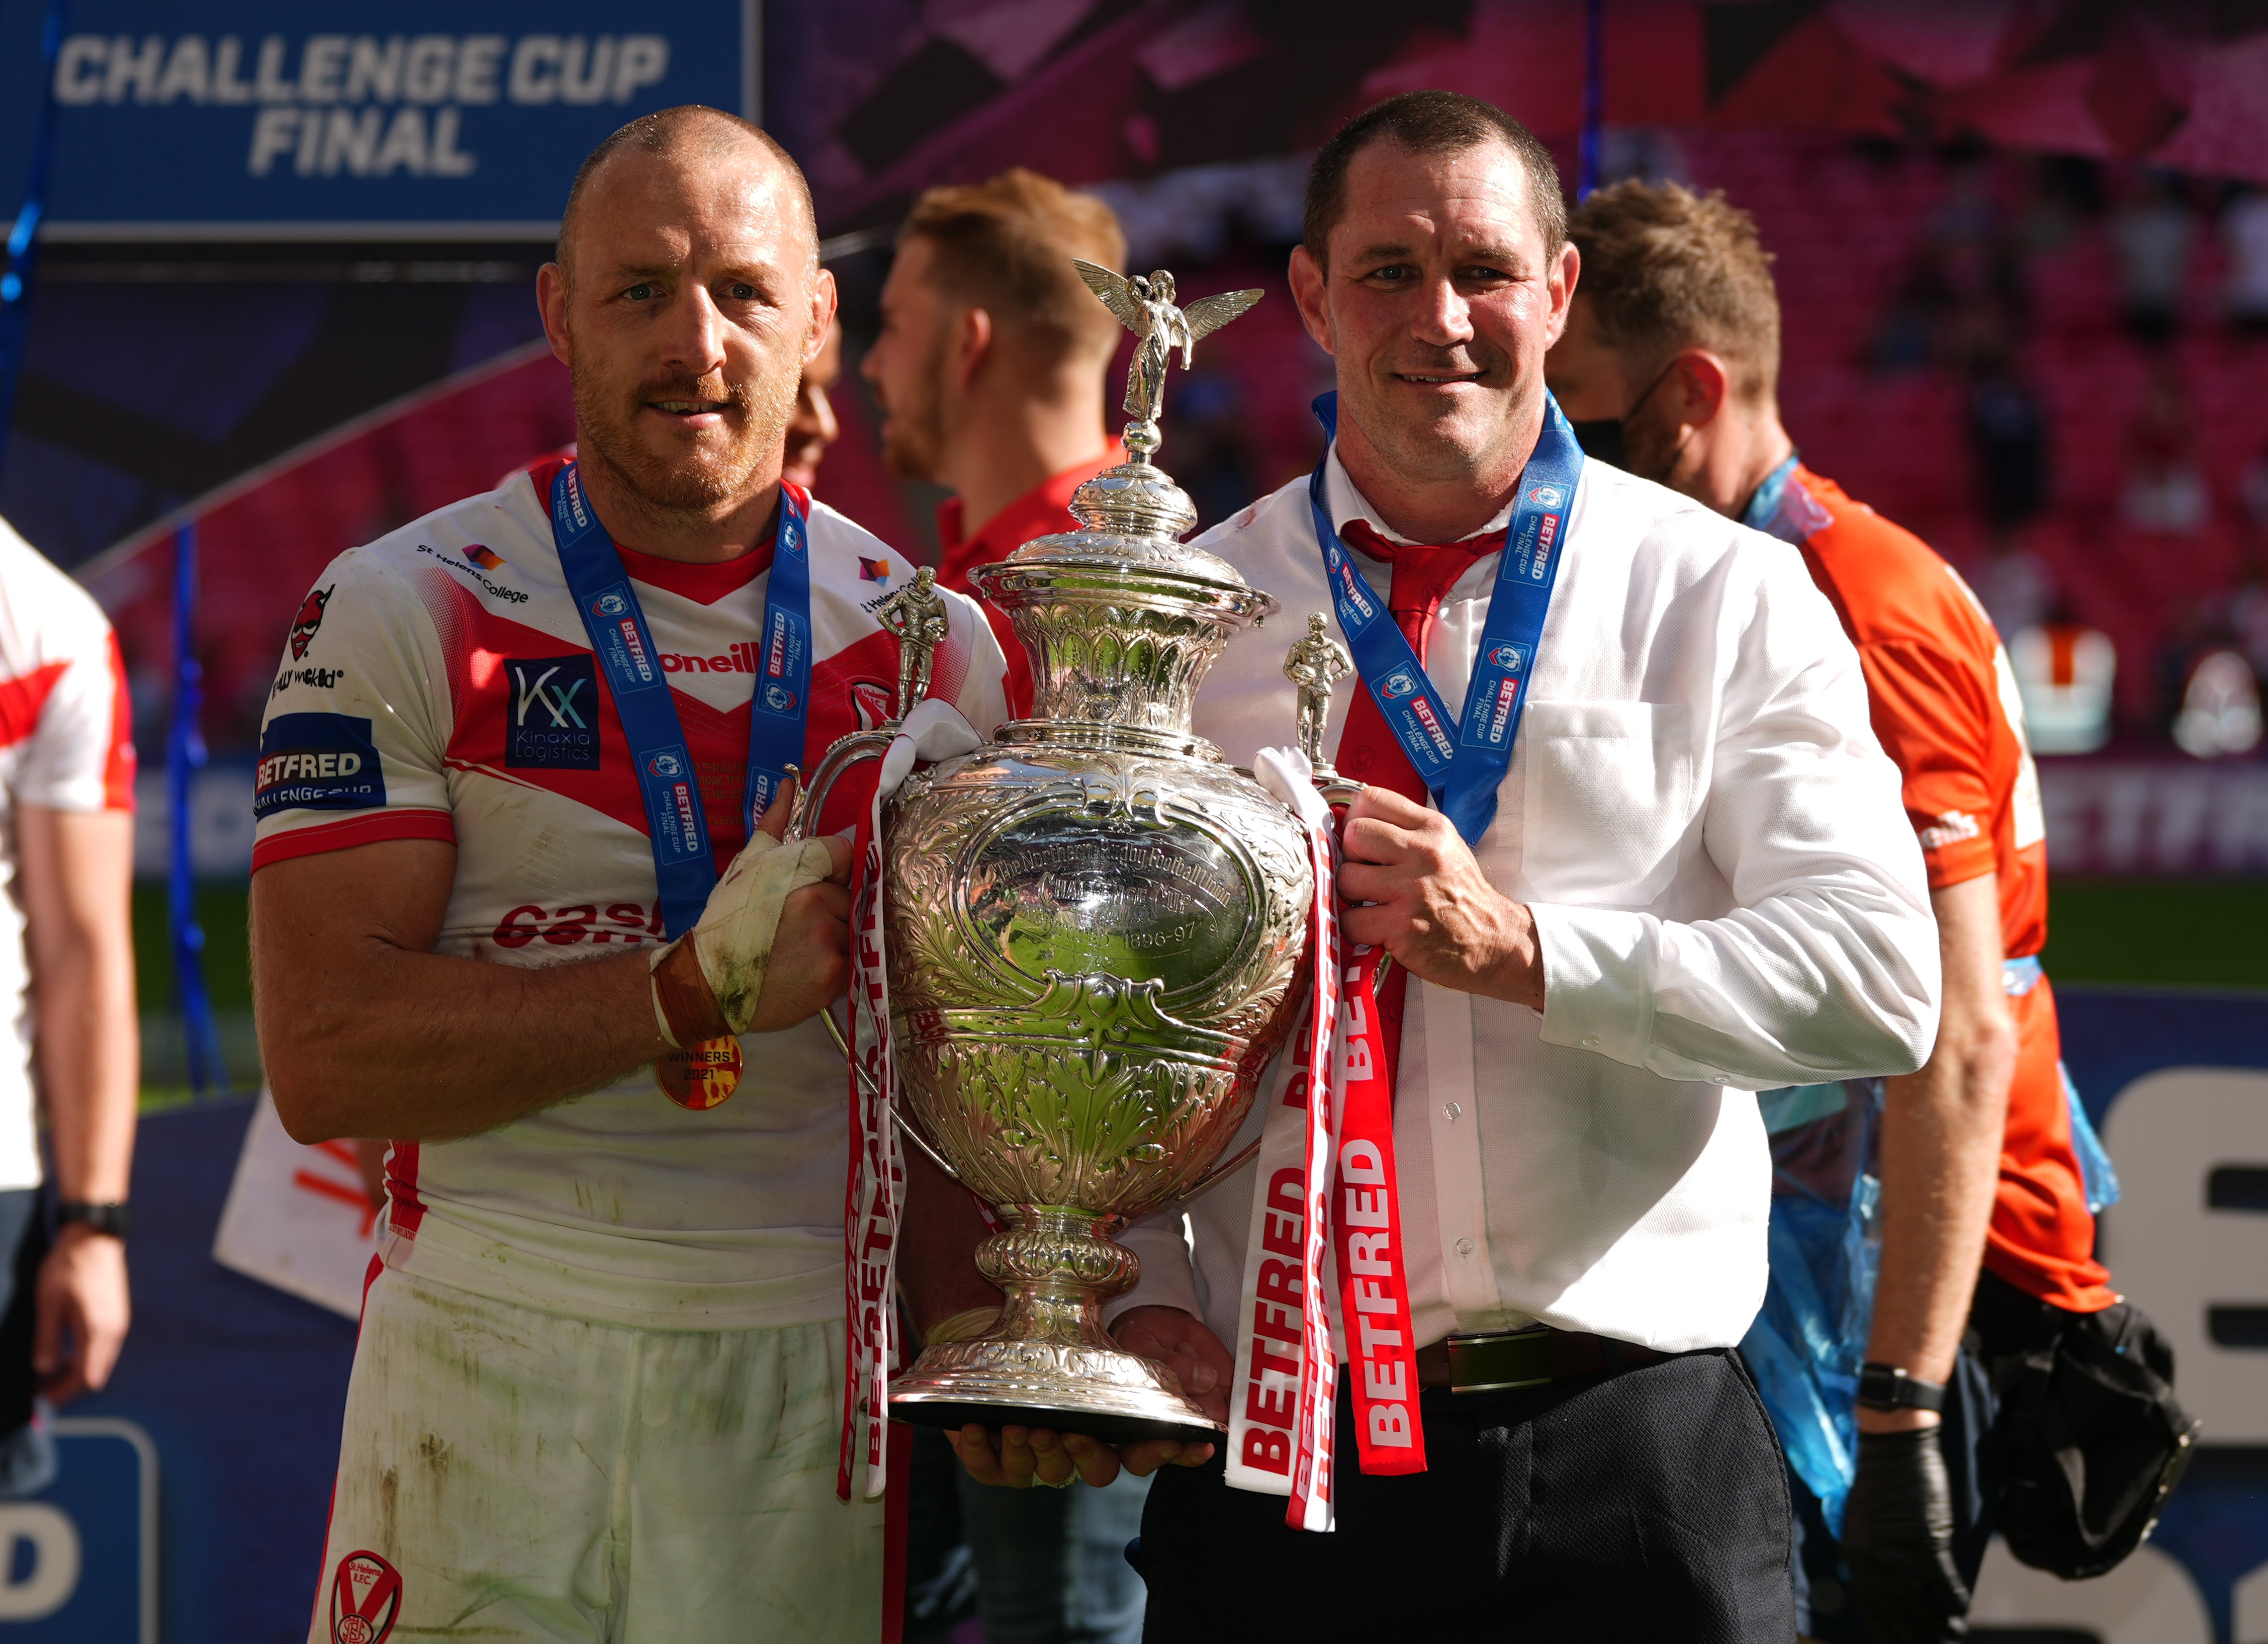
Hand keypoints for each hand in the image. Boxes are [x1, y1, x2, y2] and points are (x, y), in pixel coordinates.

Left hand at [34, 1224, 127, 1402]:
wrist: (94, 1236)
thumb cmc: (69, 1266)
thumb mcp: (49, 1303)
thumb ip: (47, 1339)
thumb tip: (43, 1370)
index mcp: (98, 1330)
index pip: (85, 1378)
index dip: (62, 1394)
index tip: (39, 1400)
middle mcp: (115, 1331)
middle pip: (95, 1375)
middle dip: (68, 1387)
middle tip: (39, 1388)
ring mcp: (119, 1322)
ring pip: (100, 1362)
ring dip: (76, 1372)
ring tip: (48, 1371)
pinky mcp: (117, 1315)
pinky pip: (103, 1348)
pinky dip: (84, 1358)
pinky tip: (65, 1351)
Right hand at [744, 785, 852, 1030]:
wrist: (708, 987)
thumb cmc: (727, 924)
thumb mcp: (746, 868)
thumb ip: (773, 825)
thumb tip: (789, 784)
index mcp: (794, 869)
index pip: (844, 853)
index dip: (832, 871)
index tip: (814, 887)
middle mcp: (814, 899)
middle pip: (849, 895)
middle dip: (831, 909)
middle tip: (796, 928)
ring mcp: (826, 938)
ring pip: (853, 929)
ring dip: (835, 939)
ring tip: (800, 952)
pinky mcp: (833, 973)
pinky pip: (854, 961)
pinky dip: (836, 967)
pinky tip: (808, 971)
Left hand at [943, 1306, 1231, 1488]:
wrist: (1001, 1332)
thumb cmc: (1066, 1343)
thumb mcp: (1118, 1344)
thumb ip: (1159, 1361)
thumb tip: (1212, 1377)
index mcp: (1112, 1432)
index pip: (1149, 1452)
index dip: (1172, 1454)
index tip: (1197, 1445)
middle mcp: (1080, 1452)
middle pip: (1099, 1472)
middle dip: (1088, 1454)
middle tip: (1075, 1431)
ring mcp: (1037, 1461)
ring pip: (1045, 1472)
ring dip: (1036, 1452)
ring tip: (1024, 1427)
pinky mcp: (994, 1462)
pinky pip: (989, 1469)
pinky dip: (980, 1451)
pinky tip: (974, 1427)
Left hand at [1337, 786, 1541, 1007]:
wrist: (1495, 941)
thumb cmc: (1461, 894)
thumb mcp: (1445, 847)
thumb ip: (1406, 831)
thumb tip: (1351, 824)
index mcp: (1433, 828)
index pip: (1371, 799)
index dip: (1355, 820)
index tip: (1361, 841)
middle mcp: (1425, 854)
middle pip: (1354, 834)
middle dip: (1351, 857)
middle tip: (1366, 874)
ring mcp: (1413, 891)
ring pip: (1347, 877)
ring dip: (1351, 895)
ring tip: (1372, 903)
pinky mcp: (1403, 927)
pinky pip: (1351, 920)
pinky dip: (1356, 928)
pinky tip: (1376, 927)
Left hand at [1842, 1425, 1970, 1643]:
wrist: (1893, 1444)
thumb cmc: (1884, 1480)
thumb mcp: (1867, 1520)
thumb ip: (1873, 1553)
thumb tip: (1890, 1586)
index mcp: (1854, 1552)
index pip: (1870, 1606)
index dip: (1888, 1630)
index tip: (1900, 1641)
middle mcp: (1871, 1559)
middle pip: (1896, 1614)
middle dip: (1917, 1635)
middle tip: (1934, 1642)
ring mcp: (1898, 1553)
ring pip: (1923, 1606)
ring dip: (1941, 1624)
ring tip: (1953, 1633)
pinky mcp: (1926, 1543)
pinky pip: (1943, 1585)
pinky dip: (1955, 1602)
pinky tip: (1961, 1610)